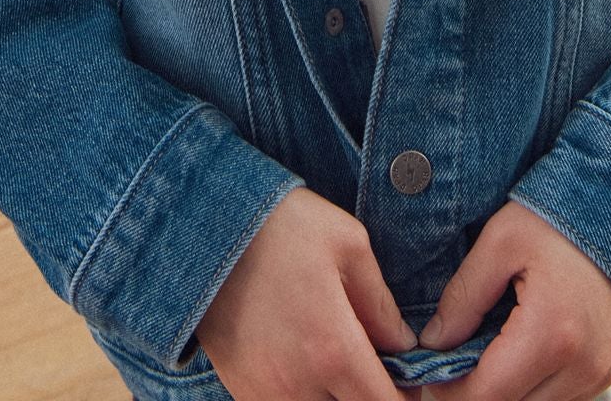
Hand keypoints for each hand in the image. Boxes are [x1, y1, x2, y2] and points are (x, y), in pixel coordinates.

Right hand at [195, 184, 416, 399]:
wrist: (205, 225)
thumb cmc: (282, 225)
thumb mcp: (348, 243)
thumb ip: (382, 302)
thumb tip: (403, 344)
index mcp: (334, 351)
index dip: (405, 396)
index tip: (405, 376)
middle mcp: (299, 386)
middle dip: (368, 396)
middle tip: (371, 366)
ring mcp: (266, 394)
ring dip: (334, 397)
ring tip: (334, 360)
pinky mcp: (241, 391)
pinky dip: (303, 395)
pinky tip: (304, 362)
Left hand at [417, 201, 610, 400]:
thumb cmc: (566, 216)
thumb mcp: (502, 240)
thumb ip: (463, 296)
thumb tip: (435, 341)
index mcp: (551, 335)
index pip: (486, 396)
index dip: (449, 390)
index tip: (430, 367)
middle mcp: (581, 367)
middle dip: (476, 391)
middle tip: (454, 355)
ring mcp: (599, 375)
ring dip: (506, 389)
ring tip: (489, 345)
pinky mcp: (607, 372)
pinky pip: (559, 397)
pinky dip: (532, 383)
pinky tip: (520, 346)